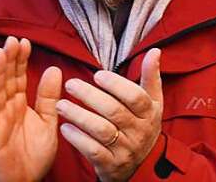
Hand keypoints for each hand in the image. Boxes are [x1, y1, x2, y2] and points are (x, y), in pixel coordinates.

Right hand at [0, 36, 62, 181]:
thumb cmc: (34, 154)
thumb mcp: (48, 122)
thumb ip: (49, 98)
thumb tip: (53, 69)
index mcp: (19, 105)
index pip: (18, 77)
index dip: (20, 60)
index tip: (25, 41)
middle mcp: (6, 110)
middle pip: (6, 80)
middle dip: (8, 60)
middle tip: (12, 39)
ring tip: (0, 53)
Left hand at [56, 49, 163, 181]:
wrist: (143, 166)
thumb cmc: (144, 125)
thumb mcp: (153, 102)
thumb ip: (151, 76)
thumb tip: (154, 50)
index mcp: (150, 113)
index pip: (135, 96)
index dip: (116, 85)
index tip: (97, 75)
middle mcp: (140, 131)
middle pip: (115, 111)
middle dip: (90, 96)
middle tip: (71, 84)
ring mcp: (126, 149)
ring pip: (102, 130)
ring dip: (80, 116)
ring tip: (61, 104)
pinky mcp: (111, 166)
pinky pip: (93, 151)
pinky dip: (78, 139)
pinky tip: (64, 128)